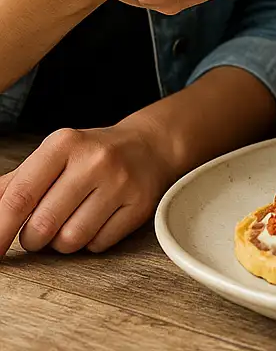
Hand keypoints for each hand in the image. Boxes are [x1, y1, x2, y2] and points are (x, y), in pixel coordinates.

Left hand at [0, 118, 175, 254]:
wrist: (148, 146)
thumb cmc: (90, 155)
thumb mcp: (51, 157)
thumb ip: (12, 185)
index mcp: (64, 144)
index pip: (19, 197)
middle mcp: (95, 159)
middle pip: (42, 227)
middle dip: (34, 238)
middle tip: (43, 226)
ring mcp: (121, 182)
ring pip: (69, 241)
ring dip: (63, 241)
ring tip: (74, 219)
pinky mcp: (140, 204)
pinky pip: (98, 245)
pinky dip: (92, 240)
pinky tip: (99, 218)